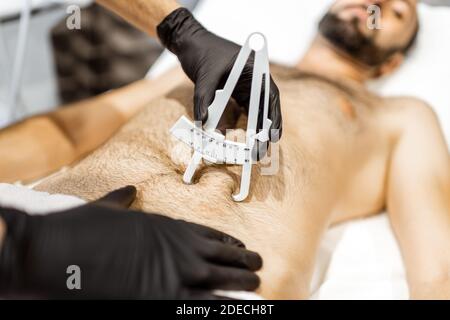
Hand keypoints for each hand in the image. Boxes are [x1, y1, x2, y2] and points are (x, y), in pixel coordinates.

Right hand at [0, 186, 261, 298]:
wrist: (61, 249)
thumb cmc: (82, 228)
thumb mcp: (106, 207)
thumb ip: (122, 199)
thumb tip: (128, 191)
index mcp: (168, 227)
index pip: (210, 234)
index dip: (229, 242)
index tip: (241, 246)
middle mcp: (179, 249)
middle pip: (223, 257)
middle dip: (243, 263)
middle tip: (259, 267)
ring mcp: (176, 274)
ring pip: (222, 281)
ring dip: (241, 284)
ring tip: (257, 285)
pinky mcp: (163, 298)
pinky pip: (203, 306)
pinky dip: (220, 306)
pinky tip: (234, 307)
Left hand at [157, 8, 281, 142]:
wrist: (189, 42)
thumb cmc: (200, 51)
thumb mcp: (203, 75)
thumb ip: (204, 98)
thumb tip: (203, 122)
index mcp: (254, 68)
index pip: (269, 95)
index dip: (274, 117)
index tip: (274, 135)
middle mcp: (254, 78)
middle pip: (264, 107)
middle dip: (265, 130)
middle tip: (262, 150)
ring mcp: (246, 85)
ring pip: (256, 111)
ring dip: (256, 130)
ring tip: (256, 150)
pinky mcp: (236, 91)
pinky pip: (244, 111)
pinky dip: (245, 124)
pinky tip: (246, 139)